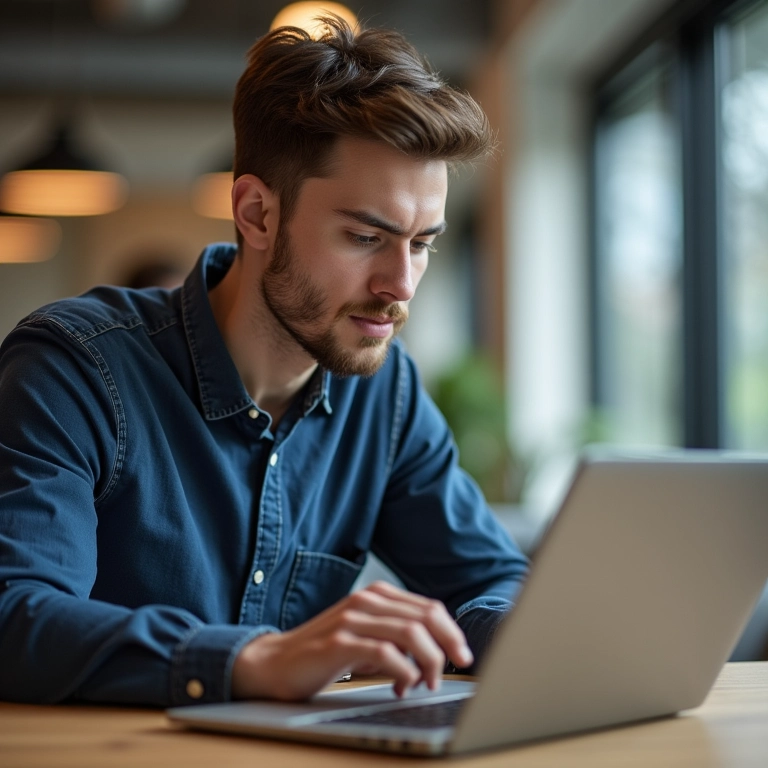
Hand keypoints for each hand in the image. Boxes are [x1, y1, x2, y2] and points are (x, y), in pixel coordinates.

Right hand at [231, 580, 472, 700]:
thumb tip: (437, 655)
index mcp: (377, 596)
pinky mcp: (339, 642)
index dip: (452, 631)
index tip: (463, 655)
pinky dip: (404, 671)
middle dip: (449, 644)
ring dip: (429, 660)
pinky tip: (404, 686)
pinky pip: (385, 653)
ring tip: (429, 682)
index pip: (429, 607)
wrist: (274, 662)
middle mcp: (367, 601)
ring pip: (410, 632)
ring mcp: (353, 619)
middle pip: (425, 616)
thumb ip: (398, 639)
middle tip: (458, 667)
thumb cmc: (325, 653)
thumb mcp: (367, 639)